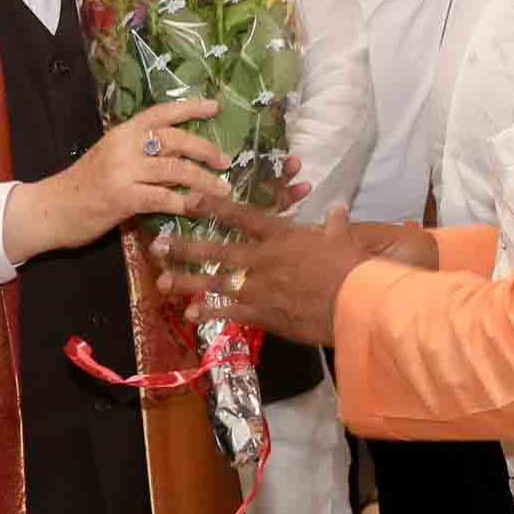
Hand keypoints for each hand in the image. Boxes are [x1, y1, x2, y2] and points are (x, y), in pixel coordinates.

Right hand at [14, 97, 228, 253]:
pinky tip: (195, 208)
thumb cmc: (82, 186)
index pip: (160, 113)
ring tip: (223, 189)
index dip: (189, 108)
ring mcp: (123, 171)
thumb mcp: (111, 160)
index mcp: (121, 132)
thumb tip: (178, 159)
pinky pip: (162, 197)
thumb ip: (140, 155)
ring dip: (203, 179)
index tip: (215, 107)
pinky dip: (183, 203)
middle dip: (205, 149)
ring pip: (175, 169)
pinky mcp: (122, 197)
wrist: (50, 209)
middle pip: (175, 139)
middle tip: (226, 161)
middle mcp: (124, 146)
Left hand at [164, 192, 426, 345]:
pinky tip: (190, 313)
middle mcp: (263, 259)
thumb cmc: (352, 268)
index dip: (213, 207)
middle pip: (216, 251)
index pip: (242, 216)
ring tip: (162, 282)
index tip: (189, 199)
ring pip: (214, 283)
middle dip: (185, 248)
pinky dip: (209, 312)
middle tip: (158, 244)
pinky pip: (229, 312)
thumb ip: (335, 224)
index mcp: (281, 236)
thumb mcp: (344, 240)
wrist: (355, 304)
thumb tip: (338, 208)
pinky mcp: (263, 314)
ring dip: (186, 282)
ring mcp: (259, 288)